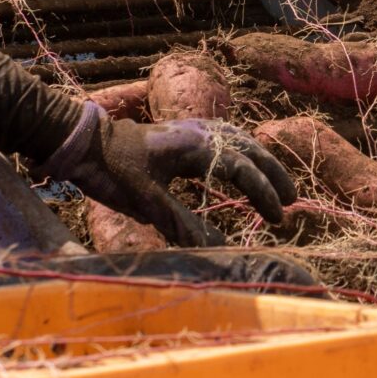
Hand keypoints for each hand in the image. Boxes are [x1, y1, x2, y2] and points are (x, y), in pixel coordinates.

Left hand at [44, 104, 296, 247]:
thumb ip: (185, 224)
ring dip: (260, 161)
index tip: (278, 217)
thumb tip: (219, 249)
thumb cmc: (113, 171)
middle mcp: (200, 132)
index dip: (263, 194)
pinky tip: (243, 162)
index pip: (242, 170)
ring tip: (277, 183)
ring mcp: (192, 128)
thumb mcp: (148, 203)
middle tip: (292, 199)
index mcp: (196, 146)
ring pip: (239, 141)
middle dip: (272, 175)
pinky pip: (225, 138)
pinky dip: (242, 152)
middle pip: (249, 150)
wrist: (83, 142)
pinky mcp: (183, 132)